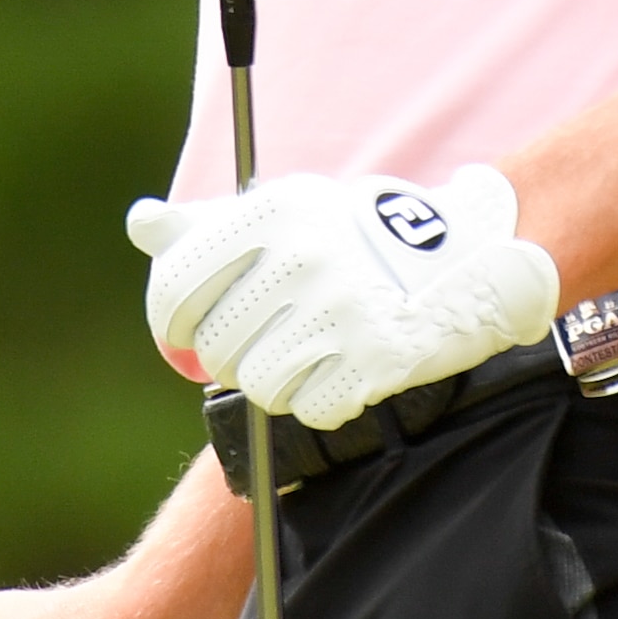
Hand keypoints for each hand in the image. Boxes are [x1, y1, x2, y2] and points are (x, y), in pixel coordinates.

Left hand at [128, 163, 562, 428]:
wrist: (476, 255)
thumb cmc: (362, 236)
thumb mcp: (290, 211)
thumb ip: (210, 224)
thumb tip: (141, 223)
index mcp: (272, 210)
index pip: (176, 282)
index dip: (168, 321)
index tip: (181, 334)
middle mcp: (303, 255)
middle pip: (216, 344)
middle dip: (232, 354)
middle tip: (268, 339)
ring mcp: (342, 307)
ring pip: (259, 383)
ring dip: (279, 380)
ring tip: (311, 353)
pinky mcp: (378, 356)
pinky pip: (311, 408)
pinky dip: (323, 401)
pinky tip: (345, 370)